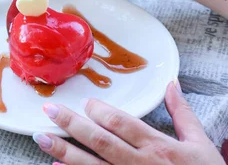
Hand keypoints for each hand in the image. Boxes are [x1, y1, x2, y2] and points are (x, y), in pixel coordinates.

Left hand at [32, 81, 224, 164]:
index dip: (99, 112)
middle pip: (99, 141)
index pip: (121, 124)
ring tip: (41, 138)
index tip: (84, 103)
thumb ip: (182, 113)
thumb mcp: (200, 144)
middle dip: (71, 125)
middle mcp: (140, 164)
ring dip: (63, 151)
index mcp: (158, 147)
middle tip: (49, 111)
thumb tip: (172, 84)